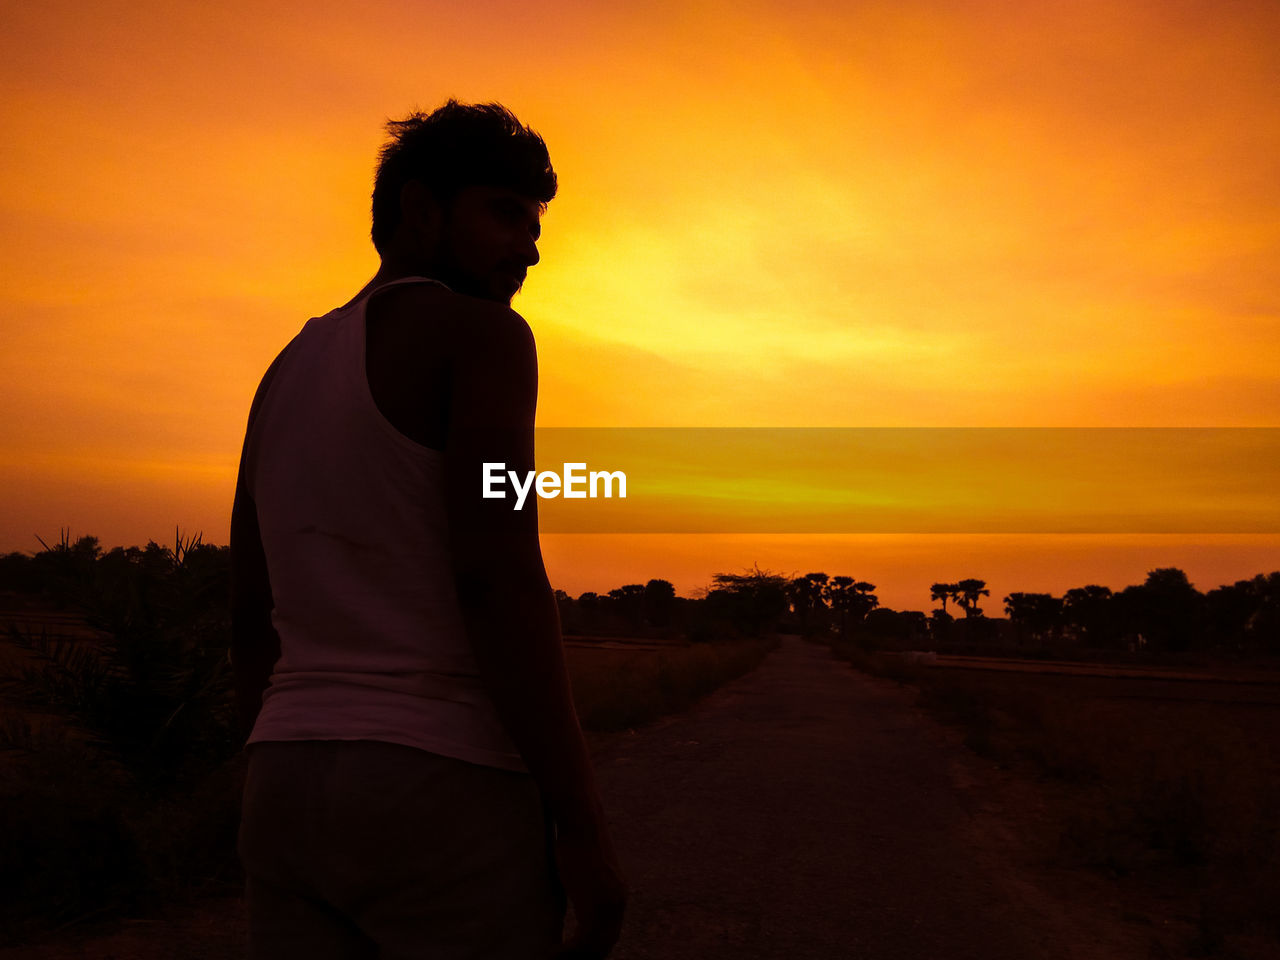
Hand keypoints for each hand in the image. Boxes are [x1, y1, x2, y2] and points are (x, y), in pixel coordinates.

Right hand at [553, 827, 626, 958]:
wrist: (582, 822)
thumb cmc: (577, 839)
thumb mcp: (585, 869)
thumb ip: (586, 887)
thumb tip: (575, 893)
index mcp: (619, 895)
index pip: (610, 934)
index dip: (595, 949)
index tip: (578, 956)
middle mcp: (618, 903)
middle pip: (604, 944)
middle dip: (586, 958)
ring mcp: (608, 905)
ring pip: (594, 947)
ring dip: (573, 958)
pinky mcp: (594, 905)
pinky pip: (582, 941)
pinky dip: (567, 952)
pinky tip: (551, 953)